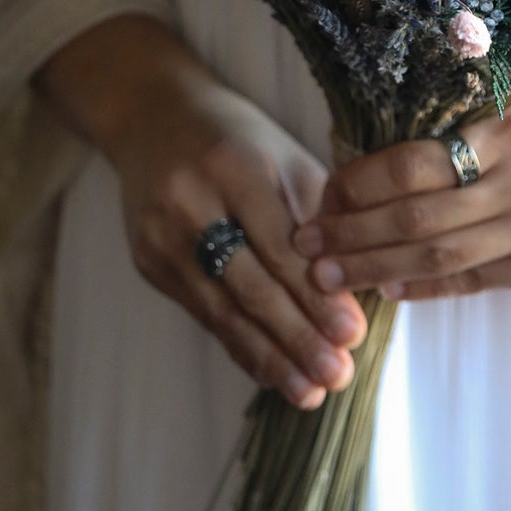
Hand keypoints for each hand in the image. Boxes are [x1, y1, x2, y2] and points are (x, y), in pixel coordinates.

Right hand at [37, 15, 366, 406]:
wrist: (151, 117)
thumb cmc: (240, 140)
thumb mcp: (286, 158)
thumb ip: (321, 217)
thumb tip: (363, 284)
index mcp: (235, 168)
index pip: (282, 246)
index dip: (317, 295)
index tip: (353, 335)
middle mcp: (190, 203)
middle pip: (249, 284)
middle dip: (297, 337)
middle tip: (337, 375)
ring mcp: (160, 237)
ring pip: (222, 309)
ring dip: (269, 357)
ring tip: (309, 393)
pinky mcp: (147, 262)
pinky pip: (202, 314)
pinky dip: (240, 346)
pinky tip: (272, 372)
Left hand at [294, 50, 510, 302]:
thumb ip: (466, 124)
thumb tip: (380, 164)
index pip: (414, 165)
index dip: (359, 184)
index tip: (325, 193)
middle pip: (417, 218)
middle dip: (352, 235)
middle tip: (305, 247)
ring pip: (440, 257)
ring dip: (375, 268)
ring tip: (330, 276)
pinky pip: (478, 280)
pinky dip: (427, 285)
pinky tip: (390, 284)